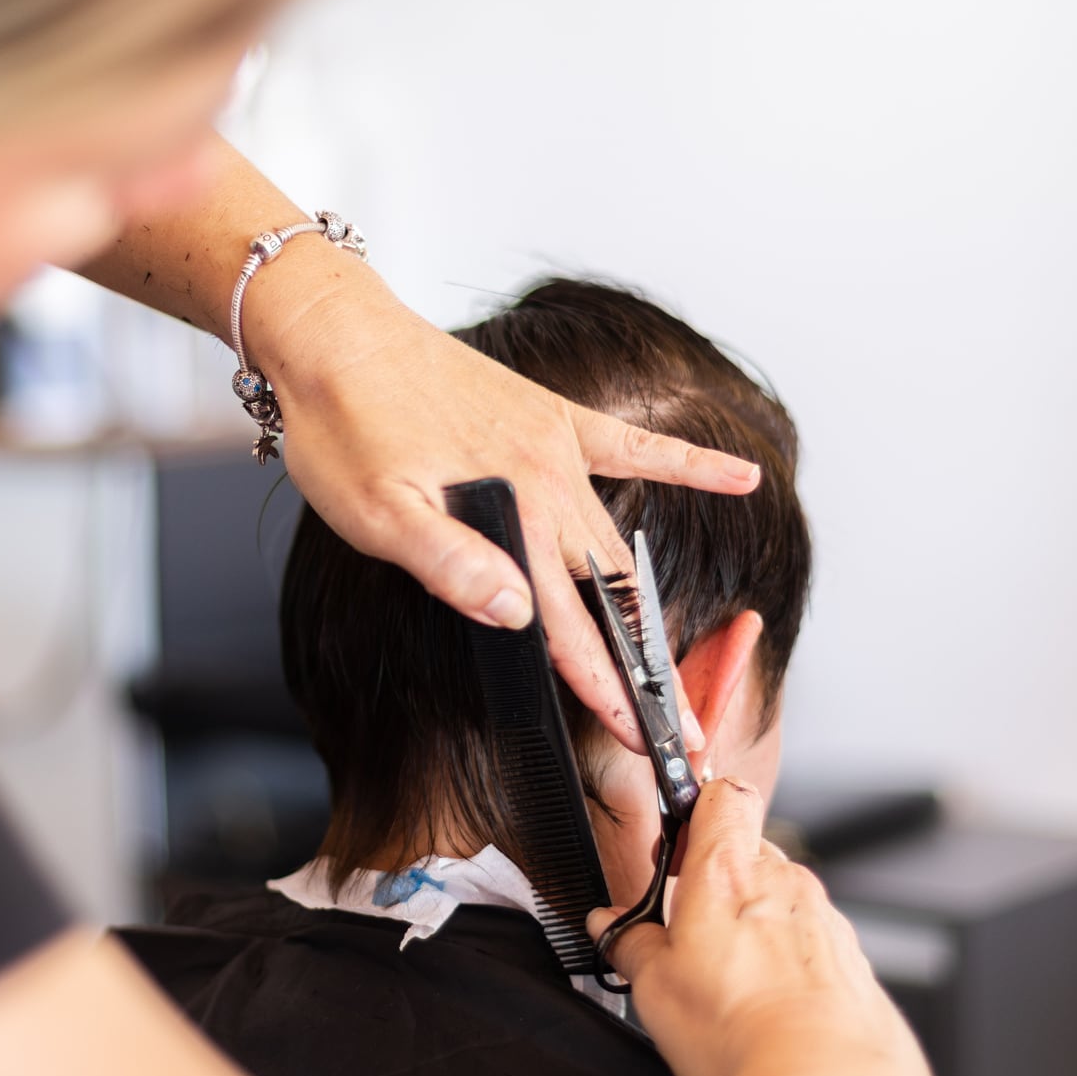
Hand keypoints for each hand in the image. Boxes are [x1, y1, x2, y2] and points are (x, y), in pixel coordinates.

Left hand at [266, 280, 759, 751]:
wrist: (335, 335)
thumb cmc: (342, 426)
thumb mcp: (375, 513)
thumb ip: (451, 563)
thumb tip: (519, 615)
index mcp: (509, 518)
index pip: (570, 627)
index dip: (608, 690)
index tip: (646, 740)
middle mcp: (547, 485)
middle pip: (612, 596)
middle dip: (647, 670)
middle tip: (682, 730)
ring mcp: (555, 448)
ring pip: (619, 542)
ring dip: (650, 606)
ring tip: (678, 667)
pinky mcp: (550, 416)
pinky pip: (635, 445)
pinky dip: (689, 464)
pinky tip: (741, 477)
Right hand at [589, 781, 934, 1075]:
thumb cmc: (740, 1034)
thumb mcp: (654, 989)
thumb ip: (631, 944)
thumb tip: (613, 927)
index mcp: (729, 873)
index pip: (723, 795)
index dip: (699, 808)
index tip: (678, 844)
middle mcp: (787, 886)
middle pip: (752, 857)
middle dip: (720, 888)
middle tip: (689, 938)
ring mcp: (827, 924)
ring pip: (784, 907)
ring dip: (757, 932)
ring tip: (731, 991)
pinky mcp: (855, 966)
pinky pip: (814, 950)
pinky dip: (792, 970)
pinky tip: (771, 1015)